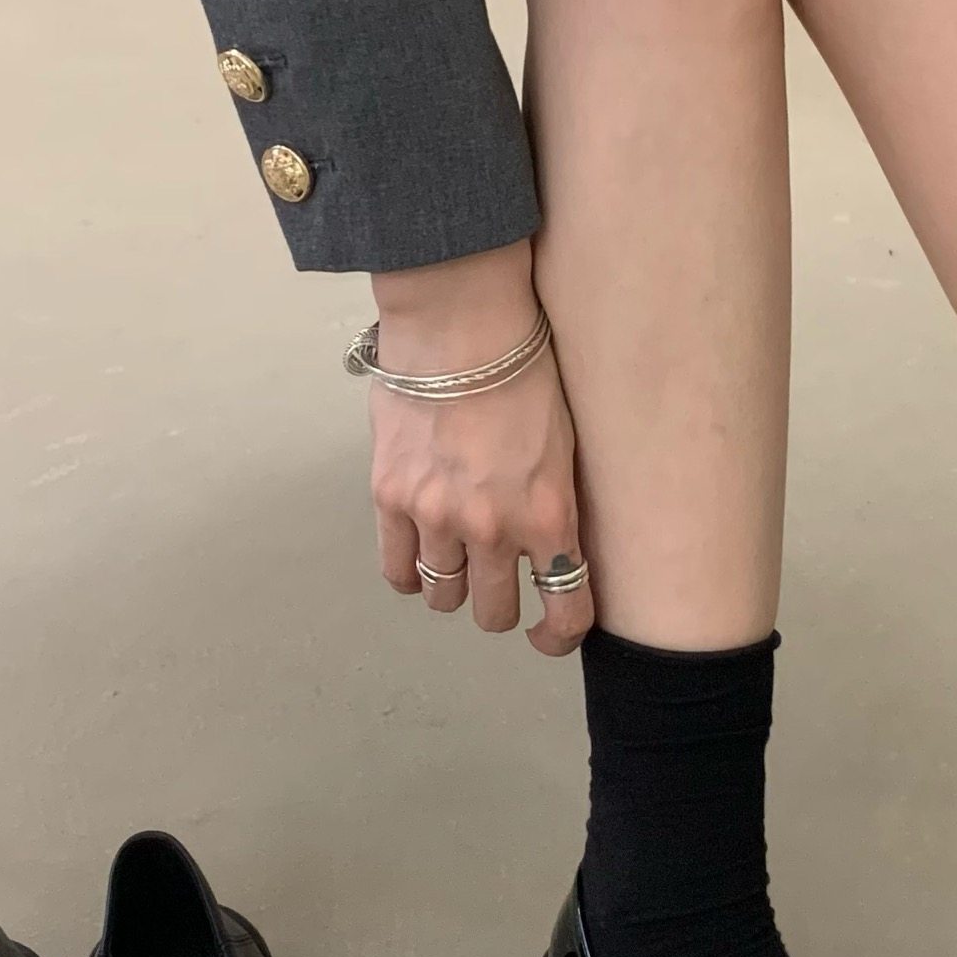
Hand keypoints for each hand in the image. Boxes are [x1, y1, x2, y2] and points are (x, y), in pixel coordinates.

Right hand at [367, 243, 595, 655]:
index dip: (558, 635)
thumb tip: (545, 545)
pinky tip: (419, 554)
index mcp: (550, 515)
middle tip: (498, 583)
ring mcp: (437, 518)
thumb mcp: (563, 445)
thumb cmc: (525, 369)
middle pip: (493, 612)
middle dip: (500, 606)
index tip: (548, 633)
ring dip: (452, 586)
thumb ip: (553, 504)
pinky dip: (409, 572)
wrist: (461, 322)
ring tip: (456, 558)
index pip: (565, 611)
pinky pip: (396, 570)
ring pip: (442, 597)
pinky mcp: (391, 499)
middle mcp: (494, 529)